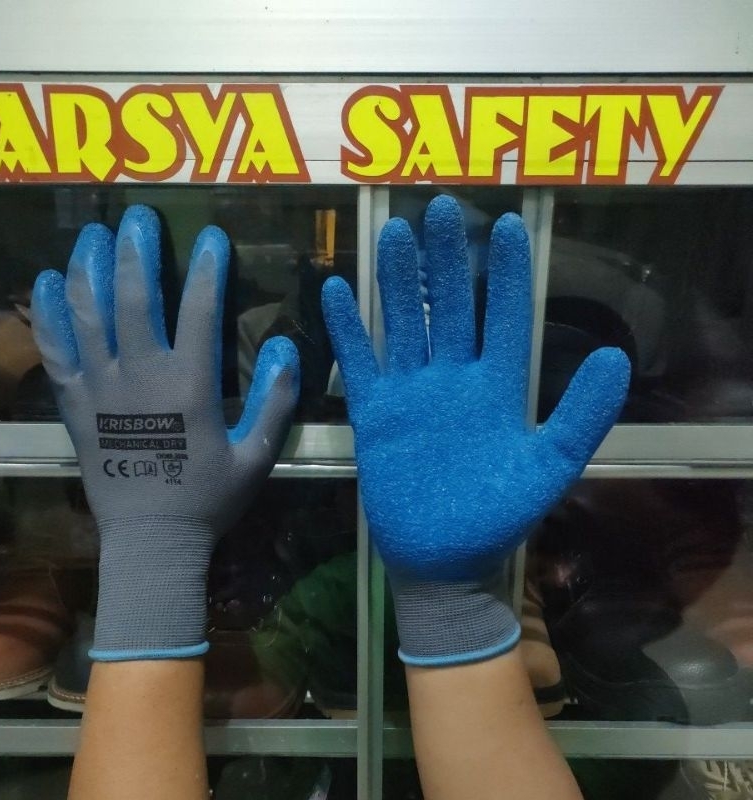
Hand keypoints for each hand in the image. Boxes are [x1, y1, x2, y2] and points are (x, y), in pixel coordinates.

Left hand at [31, 205, 298, 659]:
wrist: (152, 541)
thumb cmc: (208, 499)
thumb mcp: (258, 455)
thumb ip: (276, 400)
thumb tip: (288, 346)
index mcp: (189, 387)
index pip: (199, 312)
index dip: (207, 269)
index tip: (212, 237)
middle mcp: (141, 377)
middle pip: (132, 298)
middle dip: (135, 252)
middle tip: (138, 218)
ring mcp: (101, 388)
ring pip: (88, 315)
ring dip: (89, 268)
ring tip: (93, 234)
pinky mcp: (76, 404)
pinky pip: (57, 350)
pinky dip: (51, 313)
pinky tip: (50, 281)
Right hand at [322, 195, 628, 664]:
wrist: (443, 558)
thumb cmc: (497, 516)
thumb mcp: (549, 468)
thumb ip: (580, 416)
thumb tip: (614, 357)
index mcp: (497, 387)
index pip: (504, 317)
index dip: (506, 273)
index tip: (507, 225)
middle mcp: (453, 378)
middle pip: (450, 307)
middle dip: (446, 259)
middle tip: (441, 209)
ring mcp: (411, 392)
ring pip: (405, 323)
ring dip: (398, 281)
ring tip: (394, 232)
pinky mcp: (375, 412)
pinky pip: (360, 363)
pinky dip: (349, 330)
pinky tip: (338, 290)